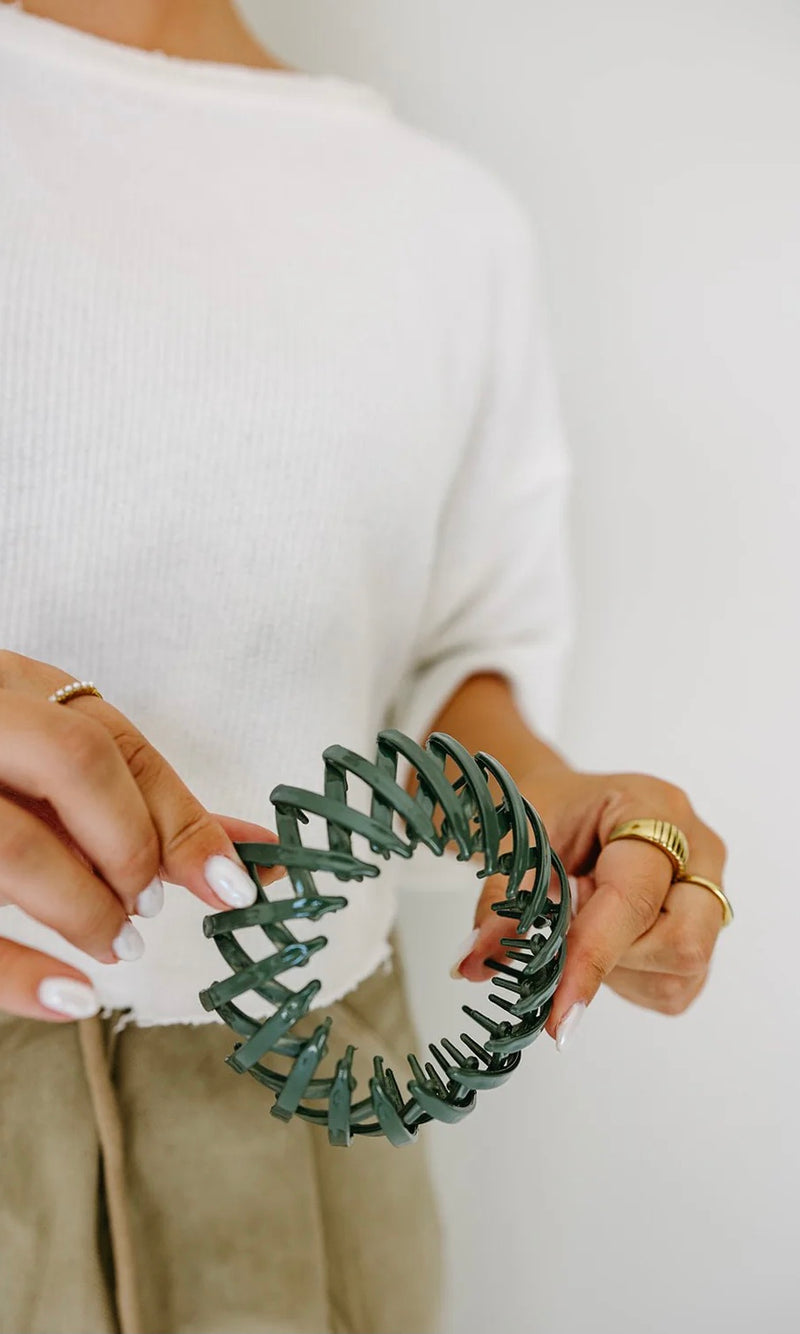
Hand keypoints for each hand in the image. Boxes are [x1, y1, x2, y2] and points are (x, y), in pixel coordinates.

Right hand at [0, 650, 283, 1021]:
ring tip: (110, 944)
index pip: (113, 741)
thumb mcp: (44, 754)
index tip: (233, 881)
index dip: (182, 817)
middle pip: (72, 766)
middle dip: (129, 848)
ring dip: (82, 907)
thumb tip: (254, 853)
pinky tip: (69, 997)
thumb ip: (142, 800)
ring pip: (14, 846)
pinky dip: (16, 975)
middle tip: (145, 908)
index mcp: (7, 686)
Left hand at [453, 764, 727, 1045]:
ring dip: (619, 969)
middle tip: (570, 932)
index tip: (558, 1011)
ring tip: (587, 923)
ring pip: (680, 972)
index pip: (634, 898)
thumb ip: (501, 898)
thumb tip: (474, 964)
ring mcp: (711, 889)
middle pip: (683, 942)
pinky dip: (633, 979)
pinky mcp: (709, 929)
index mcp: (655, 809)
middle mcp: (699, 849)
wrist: (572, 804)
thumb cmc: (551, 809)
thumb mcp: (517, 837)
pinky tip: (609, 939)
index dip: (594, 956)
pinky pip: (678, 986)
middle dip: (617, 958)